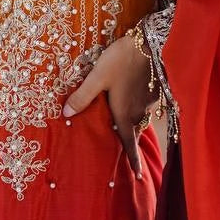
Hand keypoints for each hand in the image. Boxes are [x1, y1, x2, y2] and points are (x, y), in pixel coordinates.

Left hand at [62, 33, 156, 177]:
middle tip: (126, 151)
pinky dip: (137, 108)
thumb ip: (82, 96)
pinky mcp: (154, 91)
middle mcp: (139, 113)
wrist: (151, 42)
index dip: (134, 162)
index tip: (139, 177)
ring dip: (133, 124)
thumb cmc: (121, 60)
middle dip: (130, 142)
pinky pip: (144, 107)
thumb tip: (66, 114)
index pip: (129, 145)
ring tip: (124, 122)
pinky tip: (131, 98)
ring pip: (139, 118)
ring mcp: (148, 102)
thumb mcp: (97, 77)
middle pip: (134, 132)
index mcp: (124, 115)